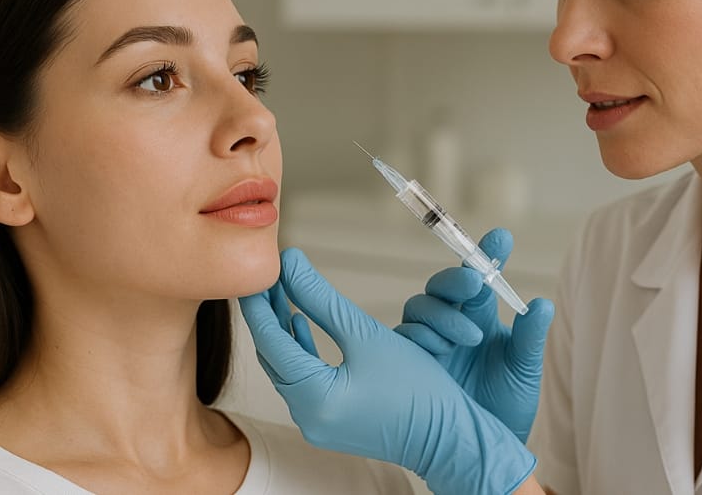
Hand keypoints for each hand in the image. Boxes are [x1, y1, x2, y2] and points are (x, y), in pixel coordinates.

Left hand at [240, 248, 535, 494]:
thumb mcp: (367, 334)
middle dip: (268, 315)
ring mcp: (317, 423)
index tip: (253, 275)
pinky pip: (301, 382)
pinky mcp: (329, 422)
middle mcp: (307, 417)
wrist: (449, 436)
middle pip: (273, 356)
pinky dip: (299, 352)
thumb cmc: (419, 391)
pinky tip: (301, 326)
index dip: (259, 304)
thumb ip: (322, 298)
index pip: (270, 342)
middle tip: (266, 278)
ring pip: (285, 368)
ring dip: (282, 332)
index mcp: (313, 398)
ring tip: (281, 294)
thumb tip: (292, 265)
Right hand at [394, 228, 554, 442]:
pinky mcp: (411, 361)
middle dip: (456, 279)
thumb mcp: (524, 370)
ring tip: (468, 337)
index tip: (501, 238)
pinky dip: (421, 335)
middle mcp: (454, 322)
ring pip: (421, 306)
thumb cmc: (508, 405)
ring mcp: (431, 341)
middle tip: (474, 282)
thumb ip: (529, 338)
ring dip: (442, 314)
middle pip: (443, 286)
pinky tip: (441, 351)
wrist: (486, 445)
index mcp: (483, 316)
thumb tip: (542, 304)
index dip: (487, 253)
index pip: (482, 277)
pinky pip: (404, 336)